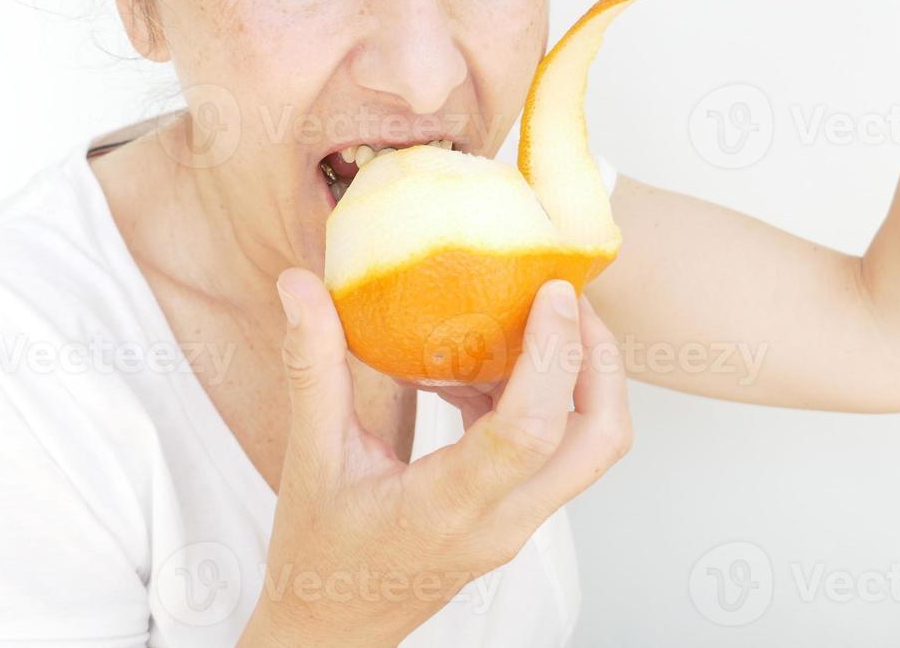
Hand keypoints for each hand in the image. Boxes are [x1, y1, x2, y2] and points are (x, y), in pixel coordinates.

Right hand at [239, 272, 631, 646]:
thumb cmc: (320, 557)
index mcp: (446, 507)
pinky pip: (557, 451)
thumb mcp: (310, 458)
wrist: (333, 631)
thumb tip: (299, 286)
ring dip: (581, 376)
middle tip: (568, 298)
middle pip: (599, 440)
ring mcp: (516, 522)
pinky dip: (543, 397)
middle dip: (600, 359)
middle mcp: (499, 520)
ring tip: (536, 317)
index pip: (527, 432)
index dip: (552, 355)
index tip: (550, 293)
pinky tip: (486, 365)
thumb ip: (311, 369)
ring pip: (591, 448)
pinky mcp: (516, 515)